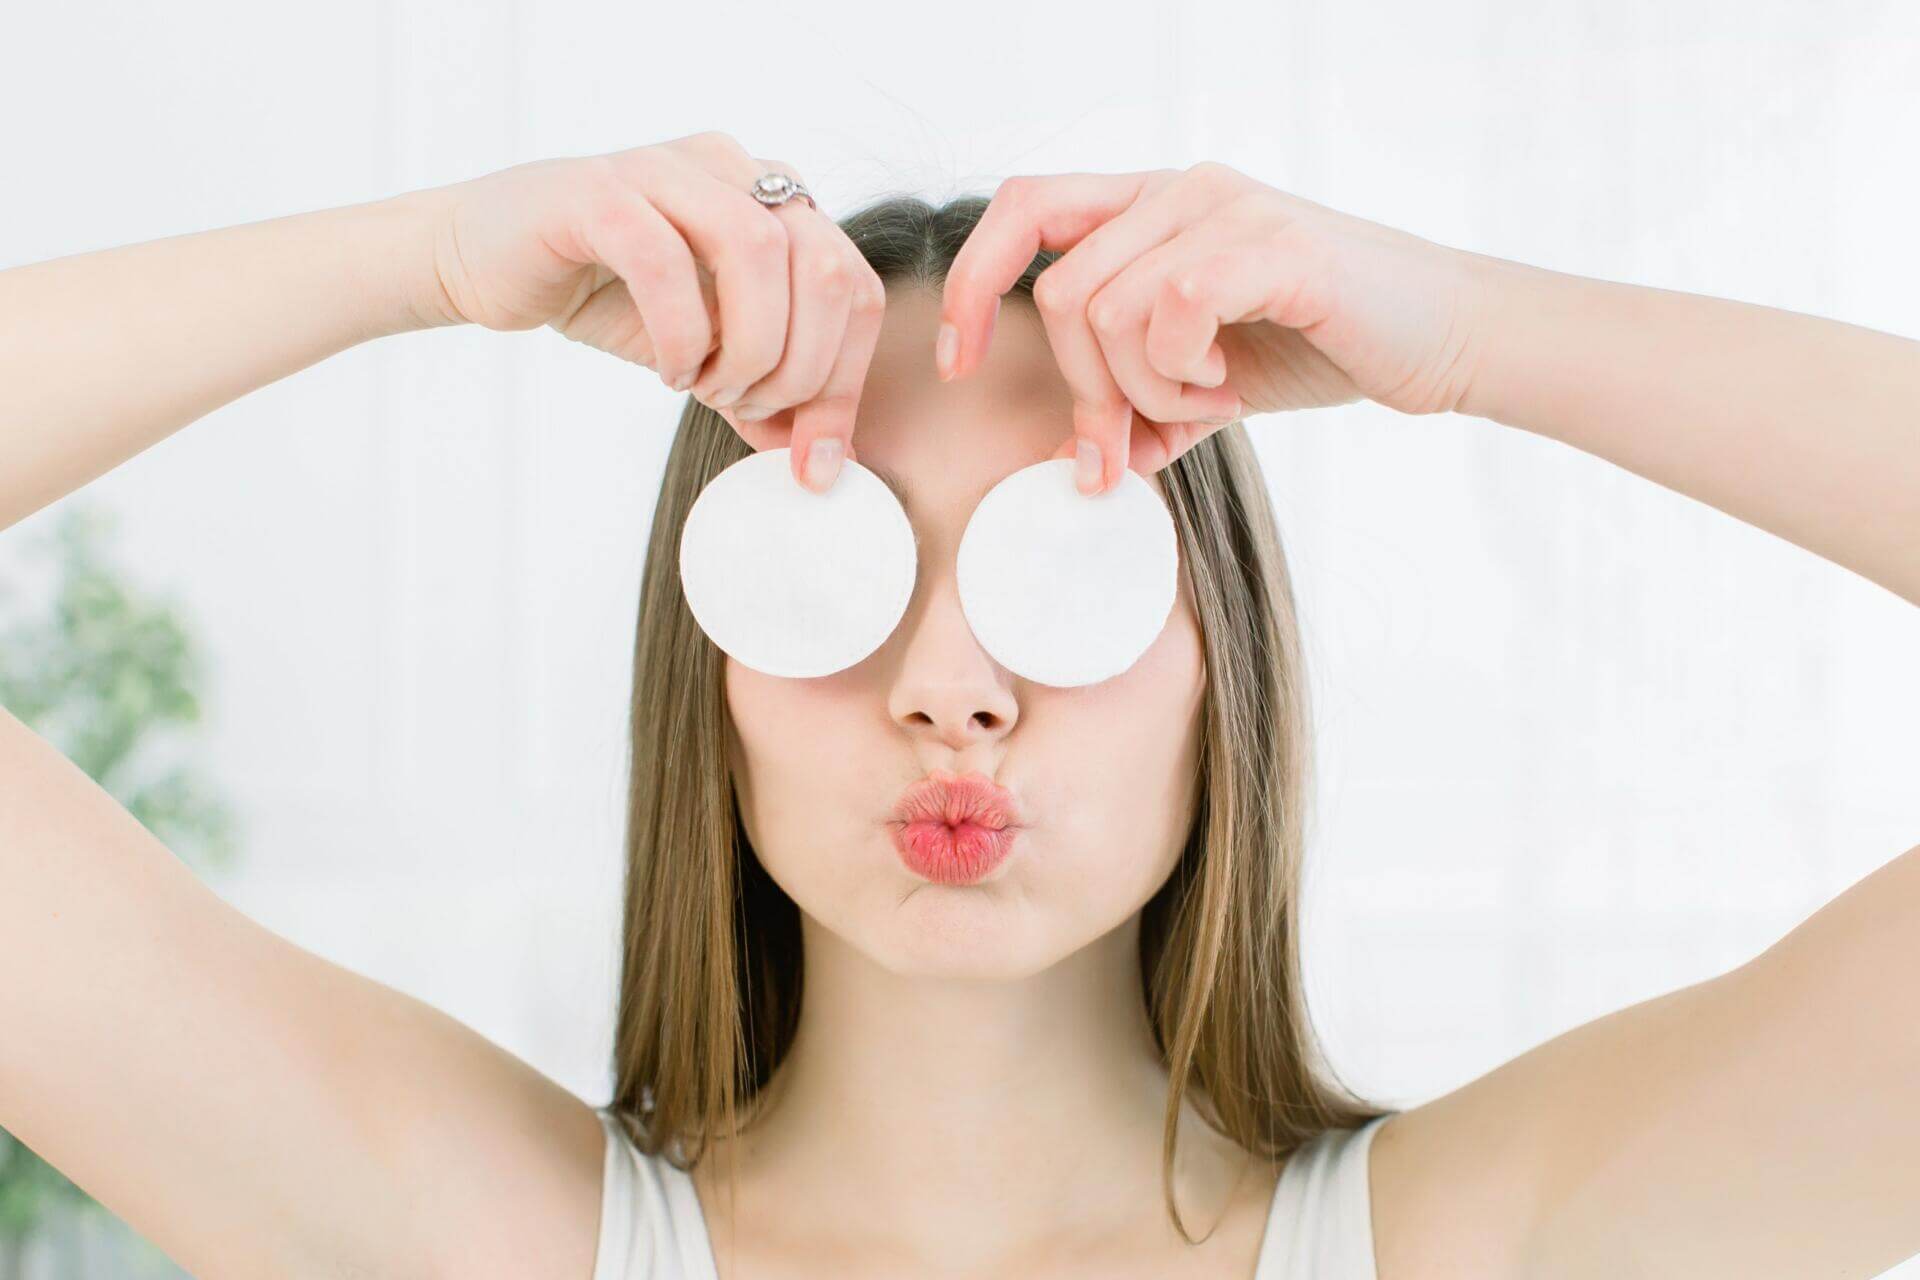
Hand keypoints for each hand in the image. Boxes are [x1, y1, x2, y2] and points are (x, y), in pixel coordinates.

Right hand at [418, 131, 884, 489]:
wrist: (480, 258)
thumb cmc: (603, 294)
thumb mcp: (703, 352)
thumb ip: (764, 393)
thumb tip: (821, 461)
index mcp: (772, 197)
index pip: (855, 287)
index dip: (847, 381)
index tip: (811, 456)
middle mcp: (731, 167)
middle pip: (827, 267)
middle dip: (802, 369)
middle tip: (745, 408)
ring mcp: (665, 168)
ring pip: (759, 253)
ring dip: (748, 348)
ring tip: (708, 387)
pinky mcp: (597, 190)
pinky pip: (664, 260)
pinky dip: (680, 333)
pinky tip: (667, 370)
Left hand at [937, 163, 1488, 492]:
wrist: (1446, 337)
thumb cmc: (1327, 343)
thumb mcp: (1210, 382)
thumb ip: (1141, 408)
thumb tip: (1079, 462)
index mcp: (1153, 207)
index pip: (1023, 208)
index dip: (971, 282)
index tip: (961, 361)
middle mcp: (1181, 190)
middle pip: (1058, 292)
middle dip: (1083, 390)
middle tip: (1130, 439)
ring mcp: (1227, 208)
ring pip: (1106, 310)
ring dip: (1143, 388)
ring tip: (1205, 402)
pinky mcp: (1271, 245)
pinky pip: (1172, 309)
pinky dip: (1183, 372)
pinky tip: (1229, 386)